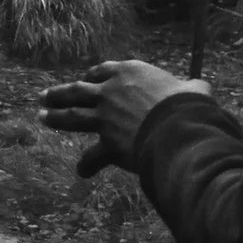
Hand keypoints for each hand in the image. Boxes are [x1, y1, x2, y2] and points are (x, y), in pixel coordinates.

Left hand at [40, 60, 210, 178]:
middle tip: (44, 95)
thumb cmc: (190, 105)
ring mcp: (105, 117)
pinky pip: (92, 156)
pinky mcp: (107, 143)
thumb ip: (191, 87)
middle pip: (78, 91)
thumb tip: (201, 88)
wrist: (180, 127)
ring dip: (54, 116)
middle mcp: (111, 91)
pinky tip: (83, 172)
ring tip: (41, 116)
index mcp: (129, 72)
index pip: (104, 70)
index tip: (87, 79)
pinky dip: (87, 165)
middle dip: (59, 93)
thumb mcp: (194, 89)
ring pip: (72, 116)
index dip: (94, 76)